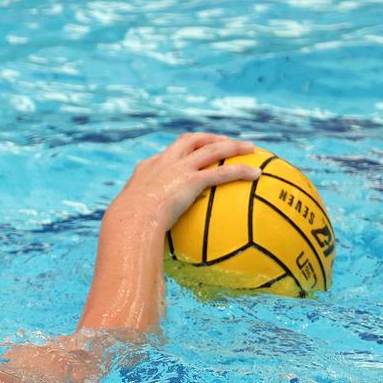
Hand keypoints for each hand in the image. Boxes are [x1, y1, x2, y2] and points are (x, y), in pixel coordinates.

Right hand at [112, 133, 258, 230]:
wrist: (129, 218)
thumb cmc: (126, 225)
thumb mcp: (131, 221)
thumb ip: (142, 224)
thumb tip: (144, 245)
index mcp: (147, 169)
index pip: (165, 155)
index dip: (179, 153)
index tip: (188, 156)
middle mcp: (164, 162)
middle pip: (189, 140)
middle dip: (208, 138)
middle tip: (223, 141)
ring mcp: (178, 168)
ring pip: (211, 148)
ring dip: (232, 146)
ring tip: (250, 147)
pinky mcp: (191, 179)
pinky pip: (222, 172)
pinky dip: (241, 170)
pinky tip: (255, 174)